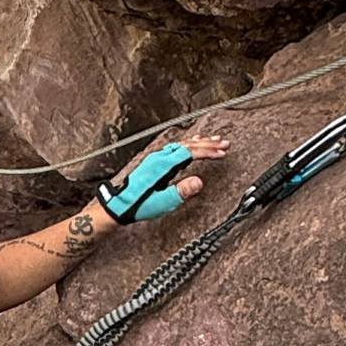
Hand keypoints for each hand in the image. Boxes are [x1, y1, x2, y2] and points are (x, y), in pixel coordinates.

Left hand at [98, 129, 224, 220]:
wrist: (119, 205)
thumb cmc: (139, 205)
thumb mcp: (162, 202)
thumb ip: (181, 192)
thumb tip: (199, 182)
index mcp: (162, 165)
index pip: (190, 152)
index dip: (208, 152)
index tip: (222, 153)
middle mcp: (159, 158)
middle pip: (188, 145)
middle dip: (208, 144)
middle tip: (225, 144)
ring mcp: (156, 158)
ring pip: (182, 145)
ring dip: (200, 142)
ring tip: (215, 141)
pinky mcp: (155, 162)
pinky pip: (176, 148)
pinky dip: (188, 145)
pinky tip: (193, 143)